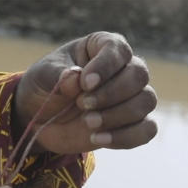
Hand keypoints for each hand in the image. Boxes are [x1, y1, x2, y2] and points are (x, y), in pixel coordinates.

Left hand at [14, 31, 157, 154]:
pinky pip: (147, 129)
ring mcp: (130, 97)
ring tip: (88, 123)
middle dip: (112, 94)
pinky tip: (99, 139)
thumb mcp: (43, 76)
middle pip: (139, 75)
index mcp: (102, 47)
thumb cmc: (45, 87)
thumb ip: (59, 75)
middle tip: (82, 105)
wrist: (40, 118)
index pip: (118, 50)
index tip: (85, 83)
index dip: (106, 66)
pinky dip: (127, 137)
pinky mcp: (132, 123)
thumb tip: (76, 77)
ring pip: (146, 101)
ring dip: (118, 116)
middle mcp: (123, 69)